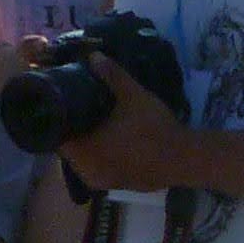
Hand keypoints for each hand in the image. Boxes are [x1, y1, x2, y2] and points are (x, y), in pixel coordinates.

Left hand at [54, 55, 197, 193]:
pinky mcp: (120, 187)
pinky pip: (102, 170)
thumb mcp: (133, 95)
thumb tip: (92, 55)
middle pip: (70, 150)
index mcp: (85, 152)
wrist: (187, 158)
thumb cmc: (155, 128)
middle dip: (74, 132)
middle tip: (81, 112)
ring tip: (97, 126)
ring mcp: (105, 183)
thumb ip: (111, 74)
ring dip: (89, 146)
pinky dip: (104, 158)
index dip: (57, 121)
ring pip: (86, 161)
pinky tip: (113, 143)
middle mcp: (89, 172)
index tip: (63, 106)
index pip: (55, 137)